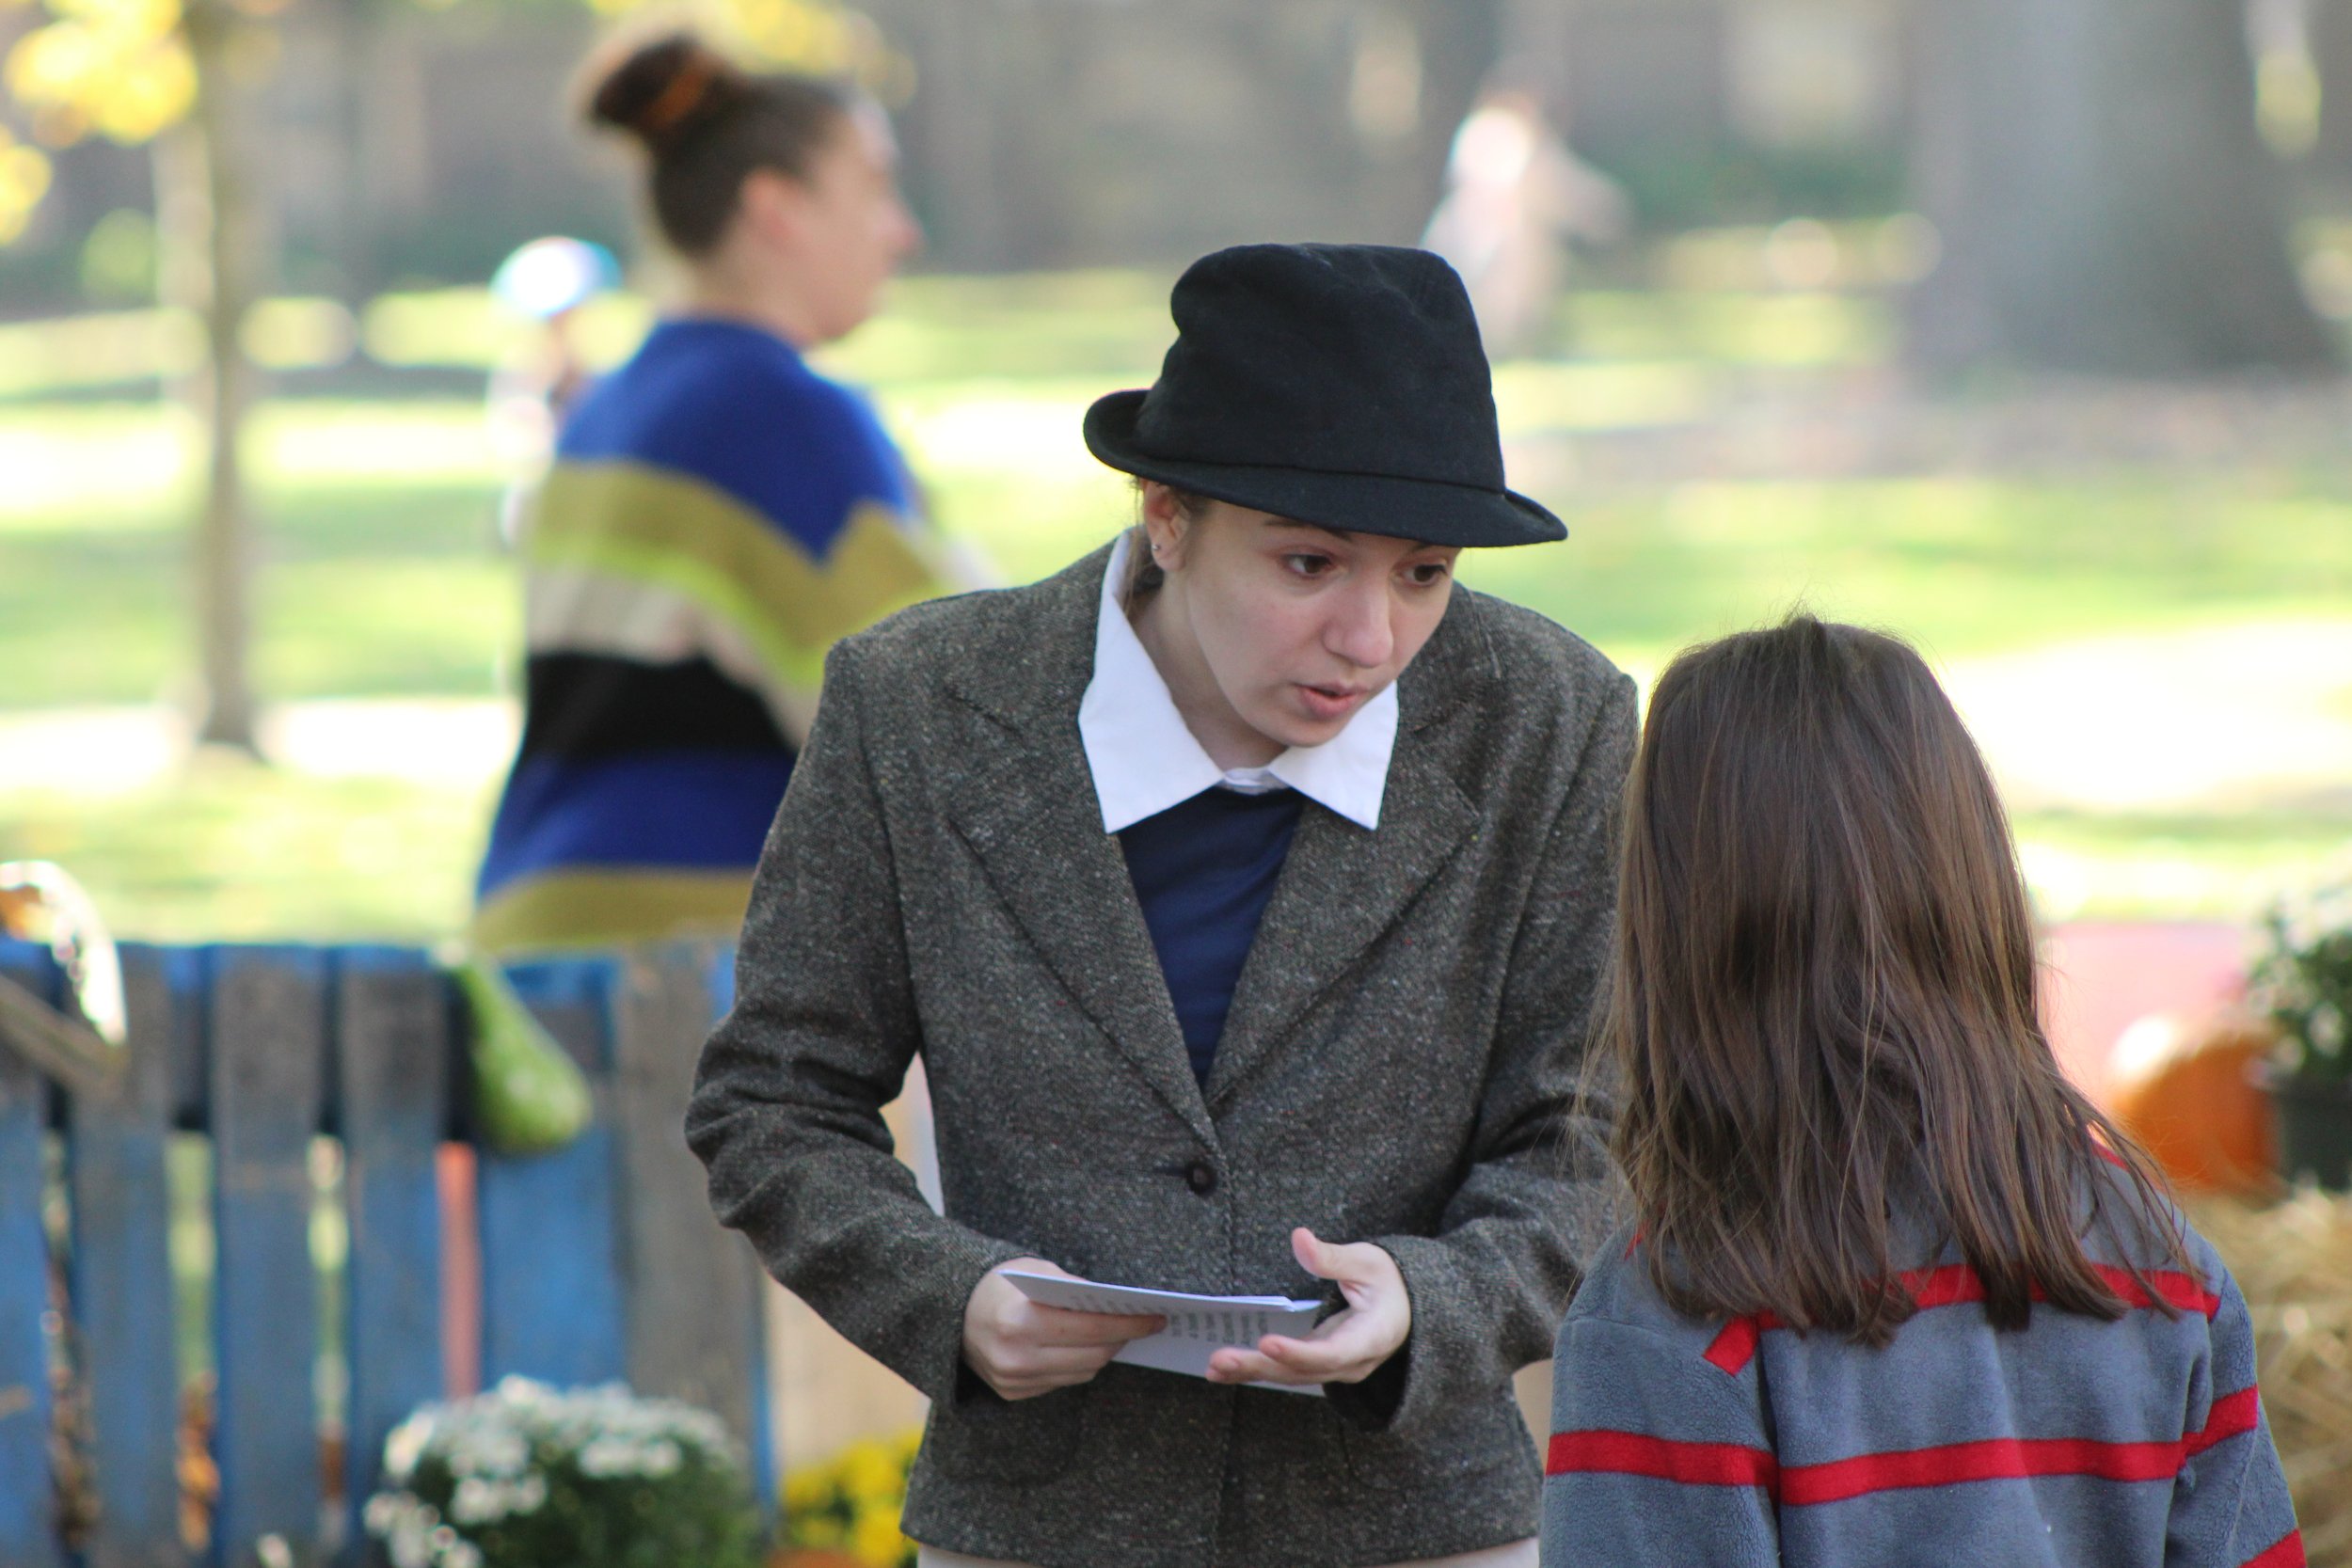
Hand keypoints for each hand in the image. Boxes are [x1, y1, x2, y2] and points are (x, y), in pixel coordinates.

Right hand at [961, 1258, 1165, 1401]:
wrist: (951, 1311)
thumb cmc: (999, 1284)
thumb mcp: (1036, 1270)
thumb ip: (1076, 1289)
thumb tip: (1120, 1304)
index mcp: (1022, 1321)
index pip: (1093, 1328)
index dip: (1130, 1323)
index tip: (1156, 1317)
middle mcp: (1017, 1358)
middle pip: (1093, 1356)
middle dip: (1123, 1339)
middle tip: (1145, 1324)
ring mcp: (1014, 1381)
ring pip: (1081, 1373)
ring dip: (1104, 1354)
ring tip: (1119, 1335)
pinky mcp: (1013, 1393)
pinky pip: (1061, 1382)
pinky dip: (1078, 1365)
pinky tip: (1086, 1348)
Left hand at [1206, 1228, 1409, 1387]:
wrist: (1407, 1310)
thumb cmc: (1391, 1281)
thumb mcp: (1369, 1262)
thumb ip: (1333, 1257)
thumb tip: (1300, 1238)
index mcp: (1371, 1337)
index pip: (1333, 1352)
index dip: (1300, 1352)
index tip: (1268, 1342)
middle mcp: (1352, 1362)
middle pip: (1304, 1370)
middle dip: (1262, 1365)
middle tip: (1222, 1359)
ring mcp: (1334, 1368)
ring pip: (1291, 1376)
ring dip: (1252, 1372)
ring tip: (1215, 1367)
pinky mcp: (1318, 1363)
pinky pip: (1286, 1371)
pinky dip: (1256, 1371)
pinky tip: (1224, 1370)